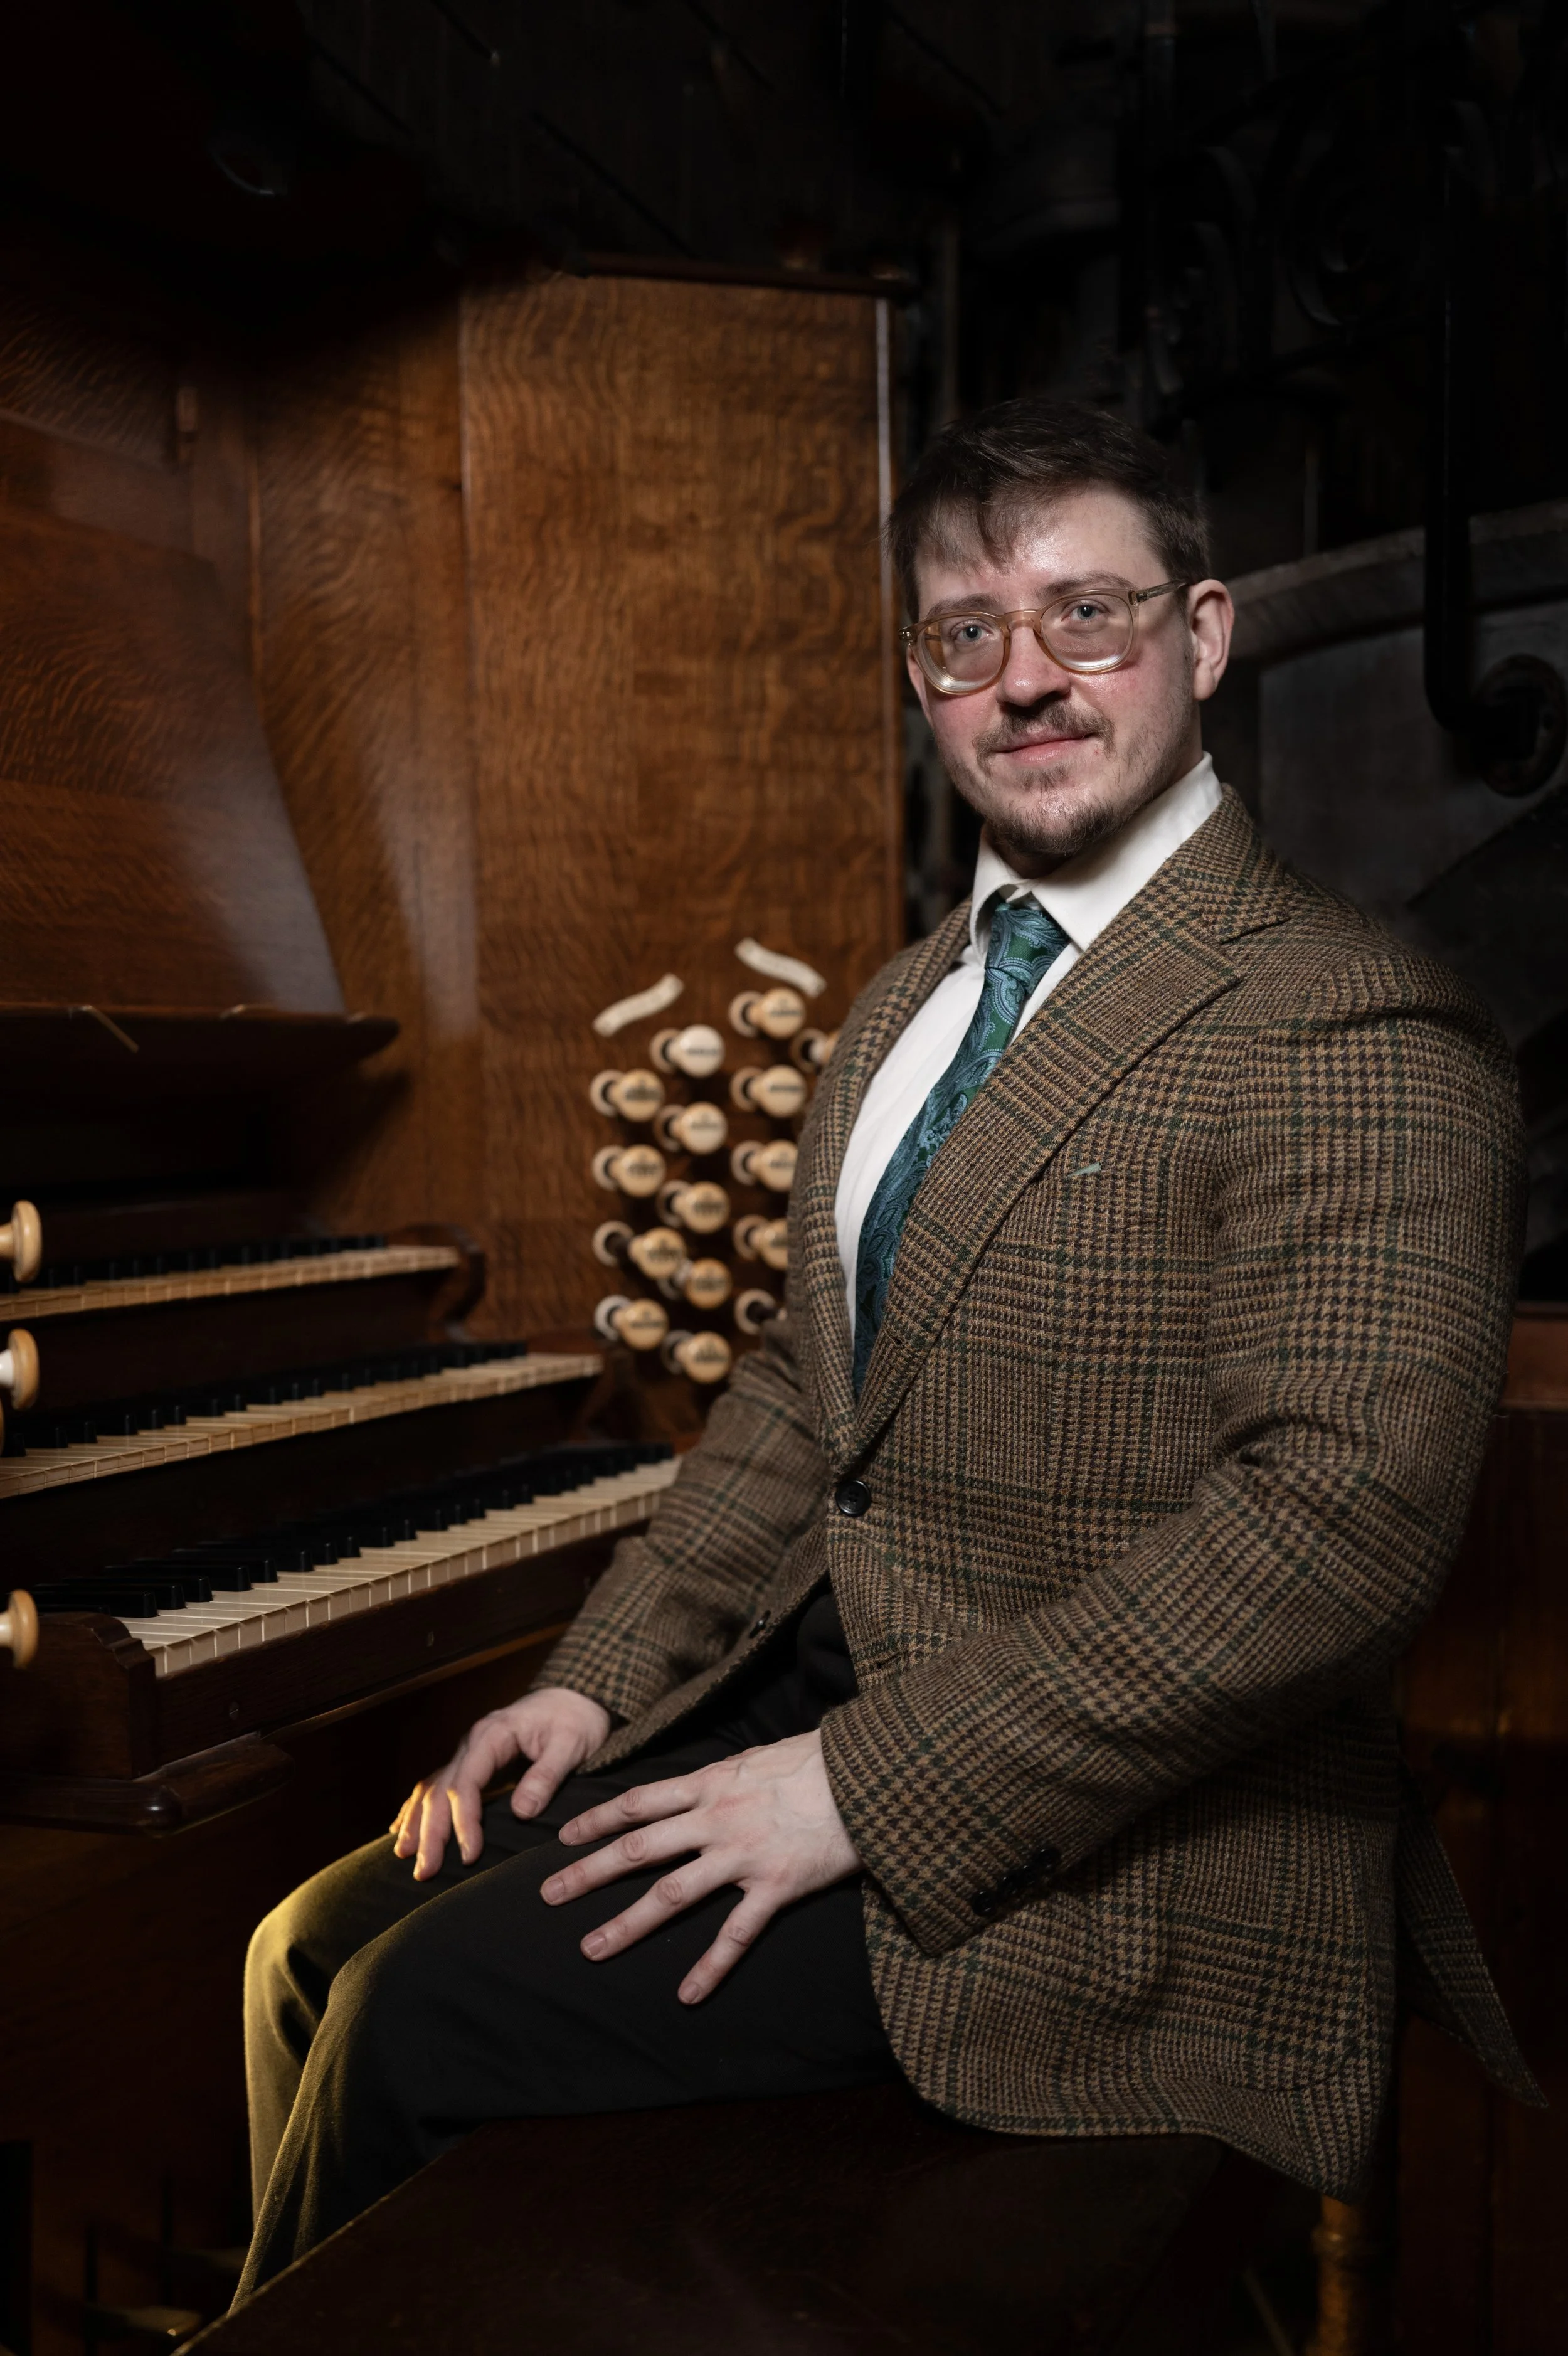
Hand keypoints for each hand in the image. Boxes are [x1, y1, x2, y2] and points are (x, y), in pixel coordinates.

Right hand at [390, 1686, 611, 1878]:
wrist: (575, 1697)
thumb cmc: (575, 1721)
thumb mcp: (571, 1744)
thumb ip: (547, 1776)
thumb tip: (521, 1813)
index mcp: (493, 1734)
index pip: (466, 1782)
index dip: (464, 1821)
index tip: (470, 1854)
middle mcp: (472, 1742)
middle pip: (441, 1789)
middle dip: (431, 1832)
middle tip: (425, 1871)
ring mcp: (468, 1751)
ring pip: (432, 1788)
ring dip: (417, 1823)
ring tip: (405, 1857)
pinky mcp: (471, 1762)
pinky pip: (436, 1785)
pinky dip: (418, 1809)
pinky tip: (403, 1830)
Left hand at [540, 1729, 859, 2002]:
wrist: (869, 1772)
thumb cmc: (818, 1760)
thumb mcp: (760, 1757)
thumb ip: (726, 1777)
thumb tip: (705, 1783)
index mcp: (711, 1783)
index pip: (638, 1802)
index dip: (597, 1820)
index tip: (562, 1836)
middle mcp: (716, 1819)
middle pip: (638, 1849)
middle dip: (588, 1873)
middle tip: (548, 1895)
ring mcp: (743, 1855)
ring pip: (672, 1895)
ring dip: (627, 1924)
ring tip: (591, 1949)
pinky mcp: (777, 1885)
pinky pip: (736, 1934)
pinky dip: (710, 1967)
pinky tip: (687, 1995)